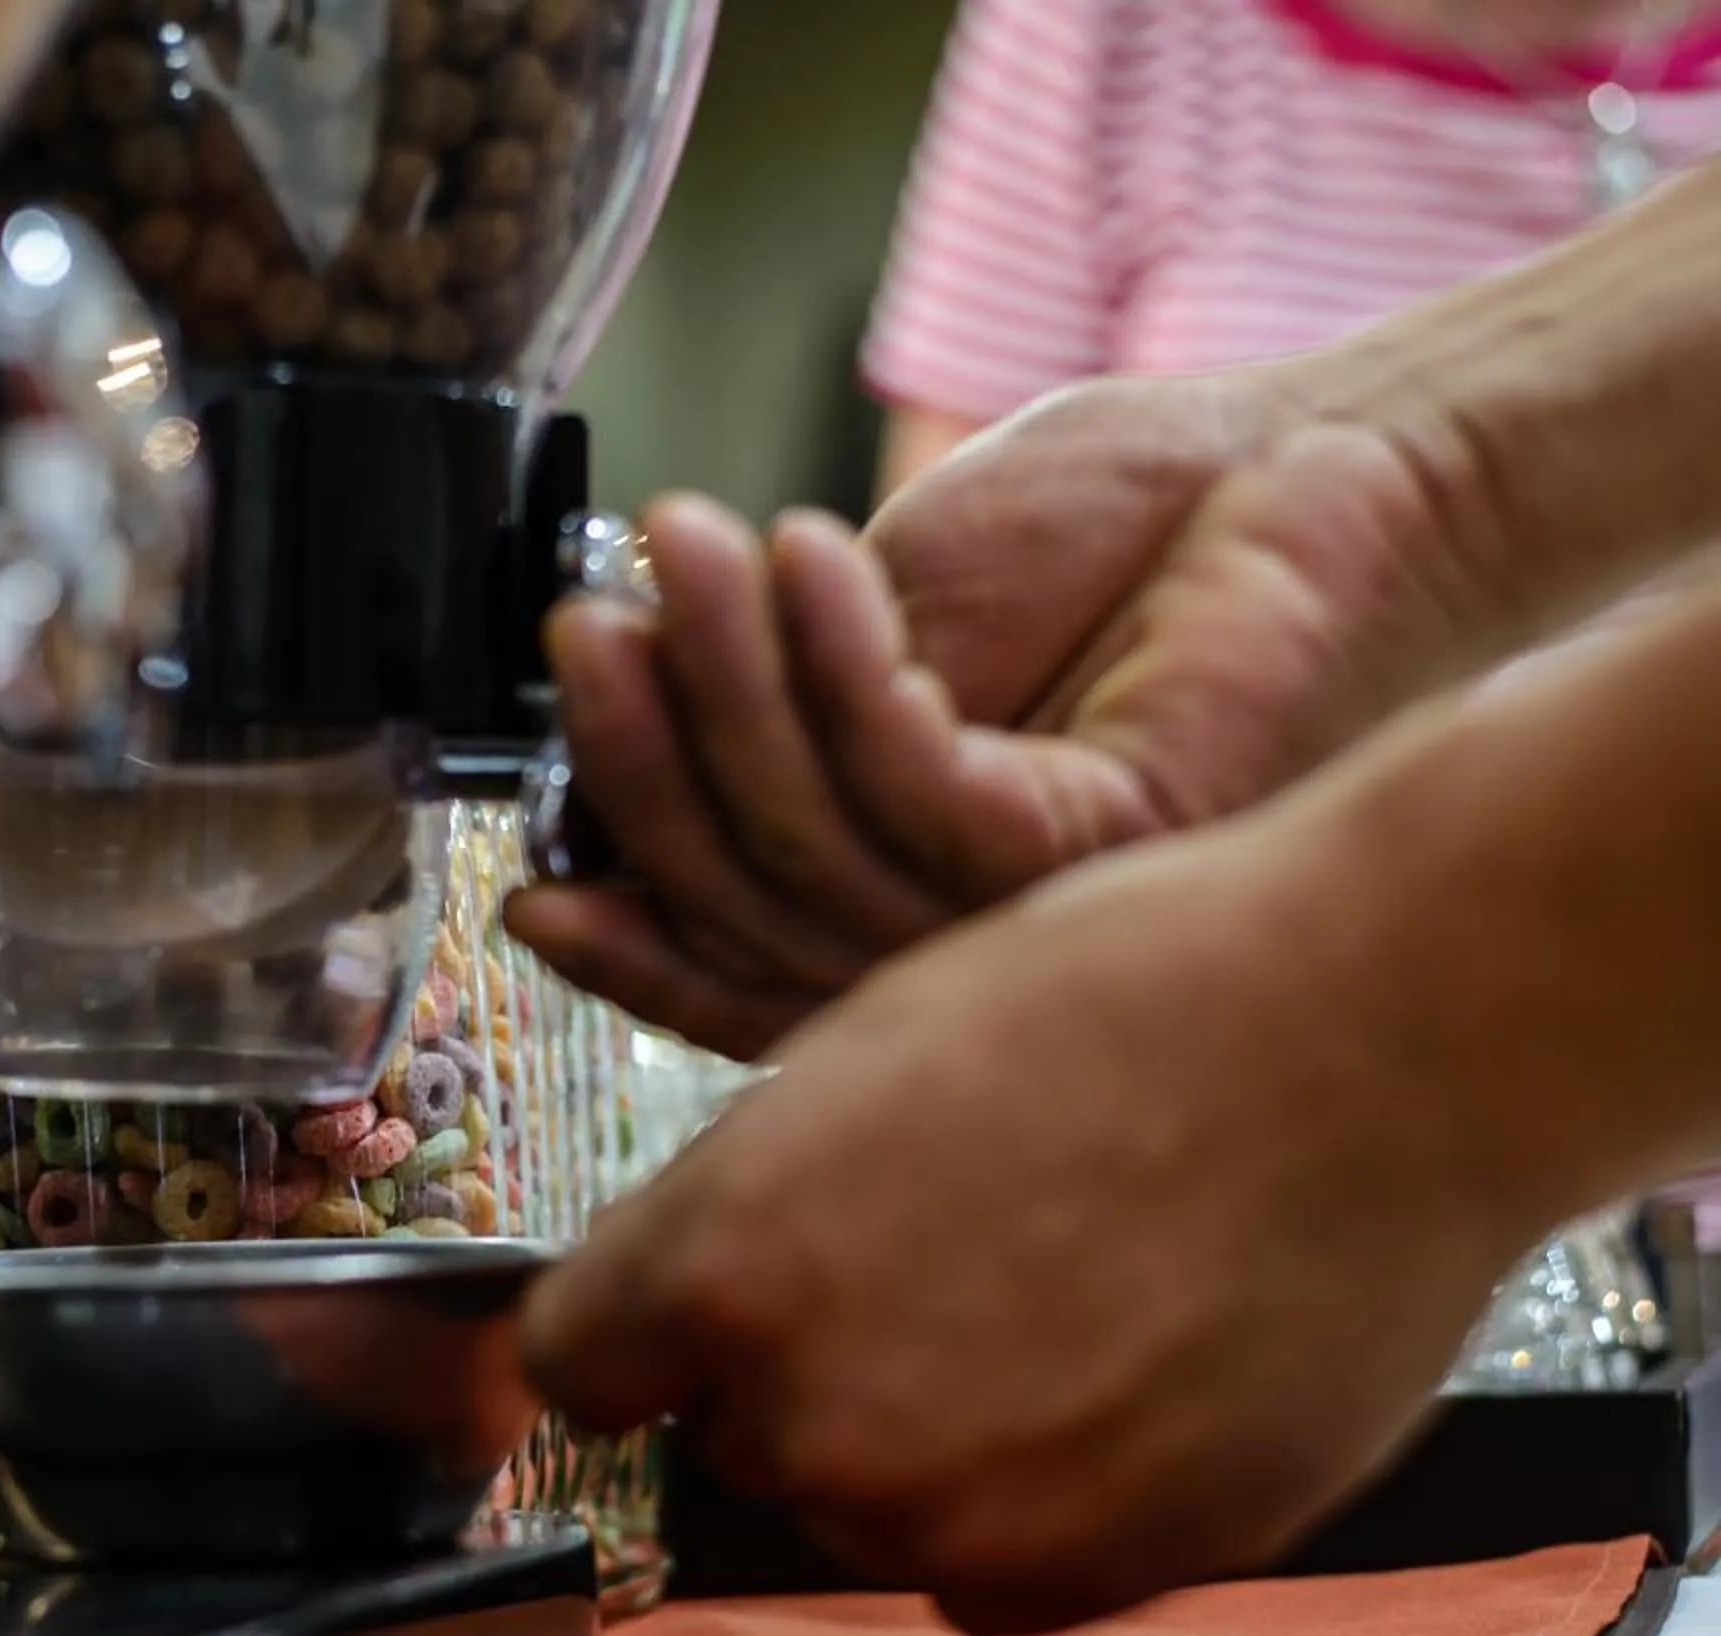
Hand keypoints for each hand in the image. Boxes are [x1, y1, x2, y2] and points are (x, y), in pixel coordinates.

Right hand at [507, 373, 1483, 1058]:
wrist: (1302, 464)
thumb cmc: (1107, 536)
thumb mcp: (886, 626)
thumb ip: (773, 725)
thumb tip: (601, 792)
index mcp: (910, 923)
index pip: (737, 976)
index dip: (627, 942)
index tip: (528, 887)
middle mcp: (973, 954)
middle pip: (750, 910)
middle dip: (646, 762)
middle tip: (583, 624)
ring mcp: (1040, 918)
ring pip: (816, 848)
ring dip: (726, 684)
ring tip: (686, 544)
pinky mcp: (1104, 854)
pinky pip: (918, 789)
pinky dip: (842, 671)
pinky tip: (807, 560)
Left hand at [518, 800, 1538, 1633]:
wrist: (1371, 1037)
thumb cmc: (1121, 1001)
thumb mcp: (853, 1057)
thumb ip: (741, 1211)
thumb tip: (678, 1306)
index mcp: (719, 1265)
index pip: (580, 1364)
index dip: (639, 1325)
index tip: (682, 1309)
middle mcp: (811, 1415)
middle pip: (732, 1435)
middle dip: (801, 1363)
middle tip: (945, 1253)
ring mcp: (951, 1514)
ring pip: (867, 1513)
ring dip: (928, 1443)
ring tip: (1064, 1295)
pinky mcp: (1090, 1577)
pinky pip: (991, 1583)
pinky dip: (1038, 1510)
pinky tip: (1122, 1380)